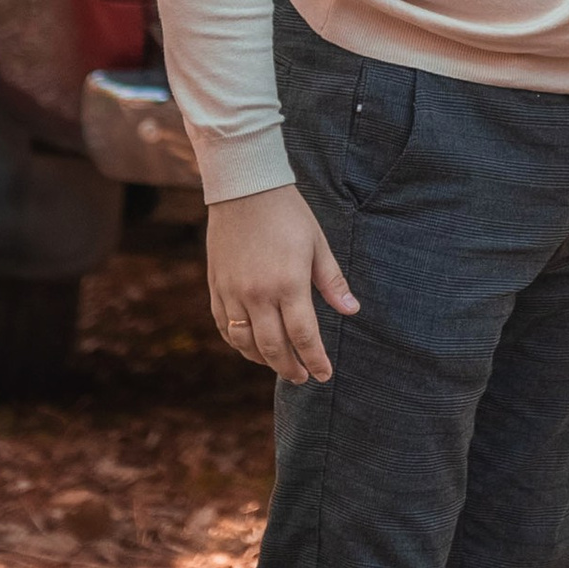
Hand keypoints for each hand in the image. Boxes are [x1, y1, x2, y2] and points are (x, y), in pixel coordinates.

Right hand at [207, 185, 357, 383]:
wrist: (245, 189)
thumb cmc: (288, 214)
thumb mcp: (318, 244)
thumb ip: (332, 281)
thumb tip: (352, 310)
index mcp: (289, 284)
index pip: (304, 336)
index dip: (315, 360)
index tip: (324, 375)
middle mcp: (258, 294)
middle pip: (274, 347)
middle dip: (290, 368)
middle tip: (302, 378)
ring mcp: (233, 293)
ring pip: (245, 343)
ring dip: (264, 361)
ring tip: (279, 366)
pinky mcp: (216, 287)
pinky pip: (224, 327)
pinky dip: (238, 344)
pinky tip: (250, 348)